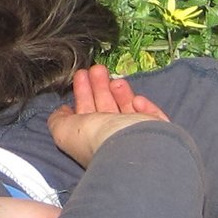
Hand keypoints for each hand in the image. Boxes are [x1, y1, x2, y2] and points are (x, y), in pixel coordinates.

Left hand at [47, 63, 169, 166]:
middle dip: (100, 87)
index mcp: (92, 140)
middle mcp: (114, 139)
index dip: (83, 94)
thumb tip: (62, 112)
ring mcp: (137, 137)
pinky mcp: (159, 134)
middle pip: (107, 109)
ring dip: (121, 94)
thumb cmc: (96, 139)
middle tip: (97, 69)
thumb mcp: (64, 130)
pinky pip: (152, 118)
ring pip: (129, 111)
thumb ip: (59, 120)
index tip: (81, 75)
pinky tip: (137, 100)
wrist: (130, 148)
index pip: (87, 114)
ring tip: (115, 80)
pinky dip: (145, 107)